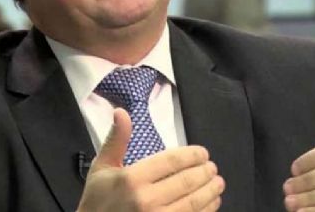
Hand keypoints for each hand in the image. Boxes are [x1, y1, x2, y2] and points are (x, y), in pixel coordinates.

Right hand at [77, 108, 224, 211]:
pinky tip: (212, 202)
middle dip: (205, 172)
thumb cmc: (96, 201)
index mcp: (132, 179)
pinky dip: (207, 209)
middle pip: (187, 181)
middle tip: (212, 167)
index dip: (193, 155)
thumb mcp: (101, 168)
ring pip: (194, 203)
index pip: (172, 161)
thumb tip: (121, 112)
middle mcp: (146, 200)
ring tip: (217, 182)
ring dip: (210, 191)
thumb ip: (116, 140)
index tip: (203, 153)